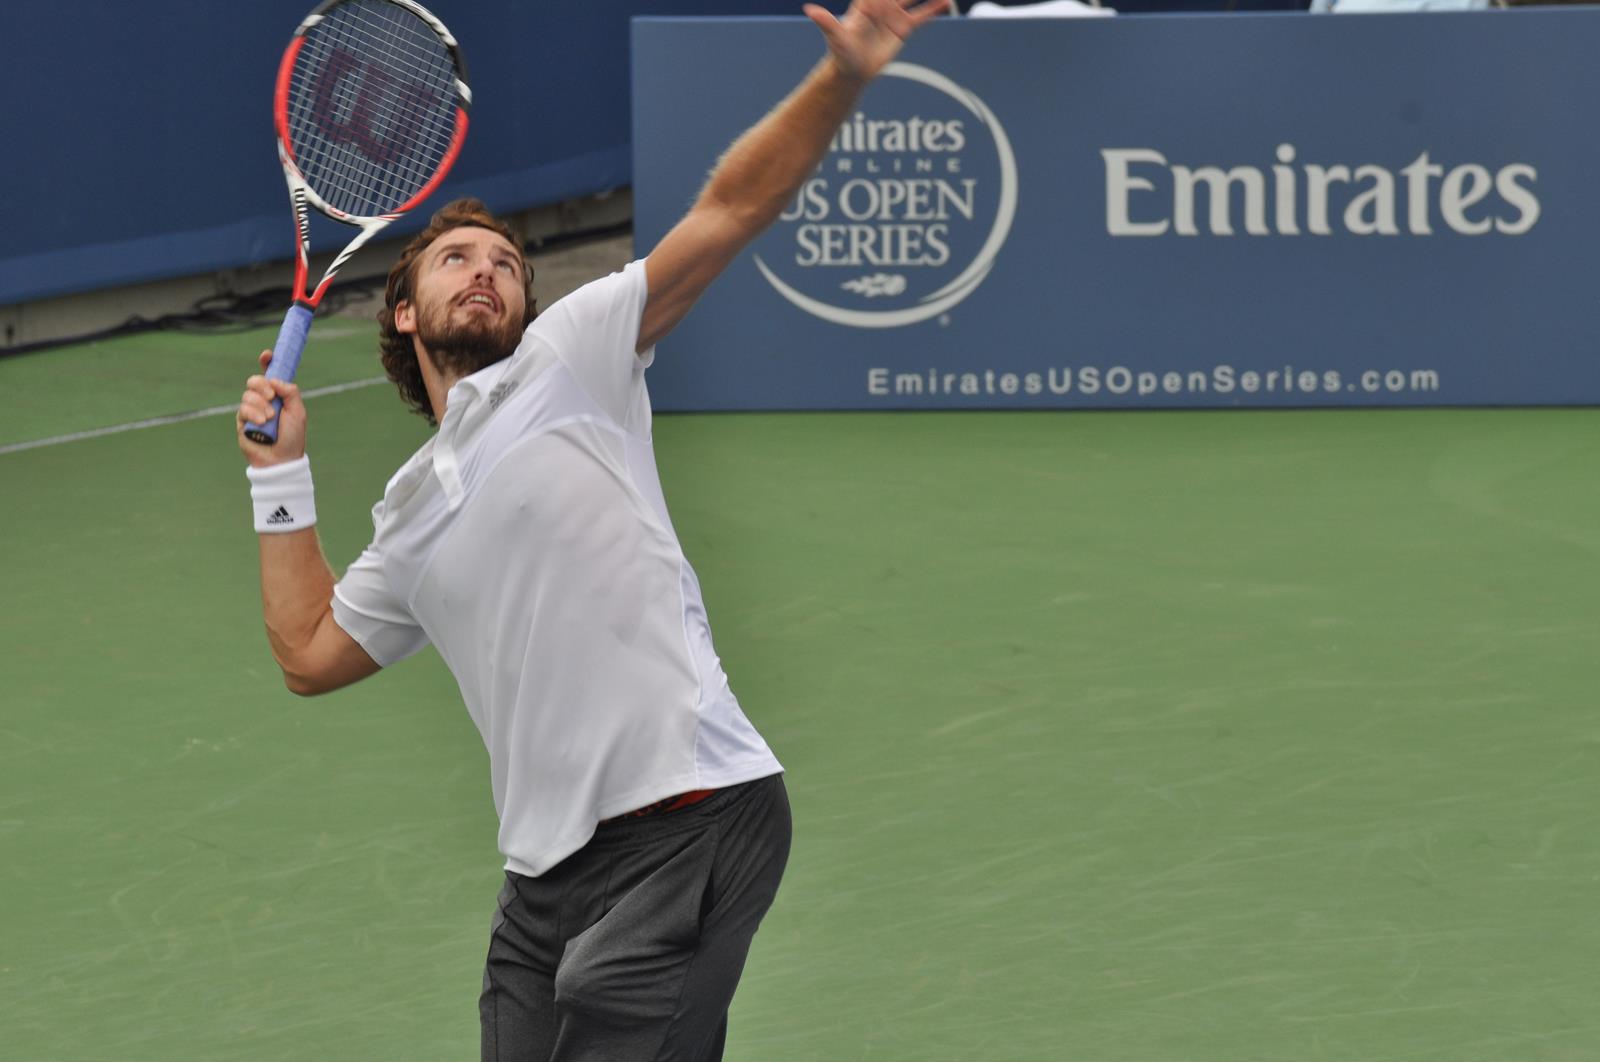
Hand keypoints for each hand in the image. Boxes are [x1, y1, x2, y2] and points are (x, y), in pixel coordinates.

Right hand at [236, 349, 307, 467]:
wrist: (281, 460)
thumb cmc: (292, 437)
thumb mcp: (298, 412)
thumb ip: (291, 392)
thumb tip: (274, 379)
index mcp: (278, 396)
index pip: (270, 375)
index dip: (267, 362)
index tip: (267, 355)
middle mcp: (263, 401)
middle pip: (254, 381)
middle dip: (261, 384)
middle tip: (271, 396)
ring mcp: (251, 410)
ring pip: (248, 394)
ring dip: (260, 404)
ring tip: (271, 418)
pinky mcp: (242, 421)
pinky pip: (242, 408)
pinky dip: (253, 413)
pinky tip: (262, 422)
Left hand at [803, 0, 950, 82]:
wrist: (853, 72)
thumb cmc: (841, 53)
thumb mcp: (835, 37)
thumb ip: (826, 22)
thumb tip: (809, 9)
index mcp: (866, 2)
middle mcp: (881, 4)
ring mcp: (893, 15)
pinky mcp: (903, 29)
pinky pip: (921, 15)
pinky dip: (933, 9)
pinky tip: (946, 2)